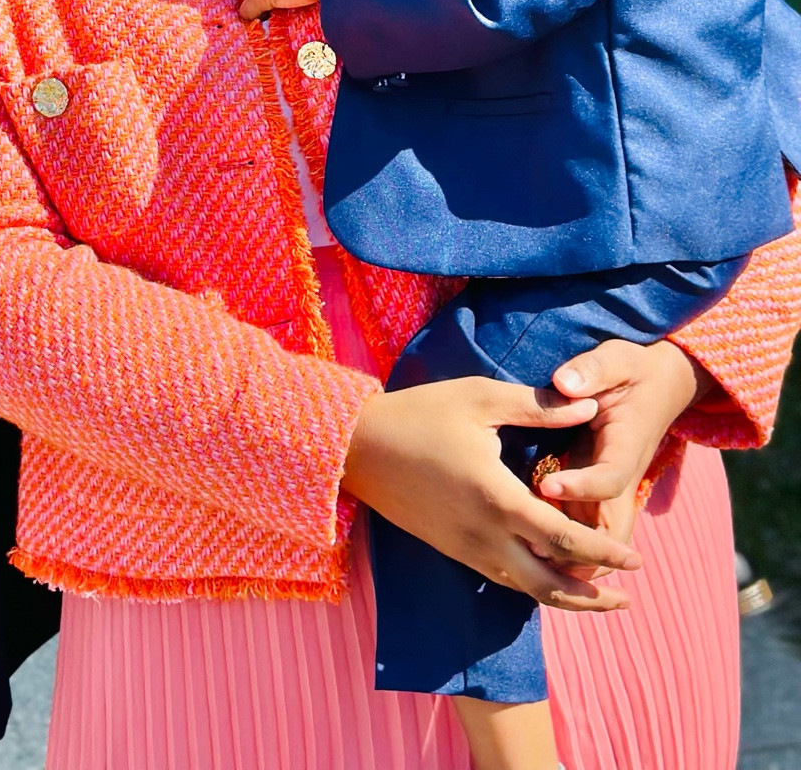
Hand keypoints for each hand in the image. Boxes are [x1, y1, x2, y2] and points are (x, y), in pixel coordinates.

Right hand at [342, 376, 640, 610]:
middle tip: (628, 595)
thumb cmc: (421, 413)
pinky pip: (503, 579)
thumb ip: (538, 407)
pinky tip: (548, 578)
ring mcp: (467, 548)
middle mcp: (485, 534)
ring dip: (566, 598)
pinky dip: (534, 586)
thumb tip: (589, 408)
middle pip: (551, 583)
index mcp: (498, 497)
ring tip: (598, 599)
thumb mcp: (480, 398)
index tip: (636, 560)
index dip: (605, 554)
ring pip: (527, 589)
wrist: (359, 446)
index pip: (565, 539)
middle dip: (594, 595)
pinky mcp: (453, 550)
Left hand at [535, 337, 707, 544]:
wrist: (660, 386)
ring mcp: (610, 492)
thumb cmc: (632, 372)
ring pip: (599, 542)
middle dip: (581, 550)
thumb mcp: (616, 360)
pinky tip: (525, 542)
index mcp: (626, 447)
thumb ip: (592, 369)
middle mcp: (622, 478)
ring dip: (570, 555)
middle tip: (533, 547)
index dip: (581, 487)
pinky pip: (583, 530)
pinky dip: (562, 543)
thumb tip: (565, 383)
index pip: (610, 480)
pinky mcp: (596, 494)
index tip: (544, 483)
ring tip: (524, 553)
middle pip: (611, 534)